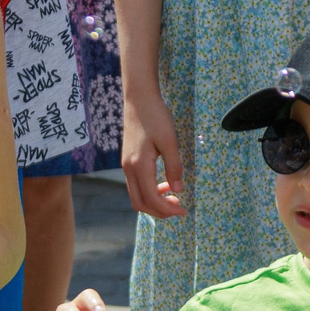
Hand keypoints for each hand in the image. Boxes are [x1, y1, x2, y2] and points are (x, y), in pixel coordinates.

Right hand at [122, 90, 185, 218]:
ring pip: (136, 195)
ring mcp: (126, 165)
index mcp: (139, 165)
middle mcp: (128, 169)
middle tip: (178, 208)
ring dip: (154, 202)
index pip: (151, 198)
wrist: (139, 99)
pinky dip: (149, 191)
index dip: (167, 209)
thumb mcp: (170, 141)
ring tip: (173, 197)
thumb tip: (178, 189)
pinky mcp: (128, 161)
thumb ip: (174, 166)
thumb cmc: (156, 117)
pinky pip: (136, 185)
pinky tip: (163, 184)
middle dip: (159, 211)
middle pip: (140, 202)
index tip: (183, 210)